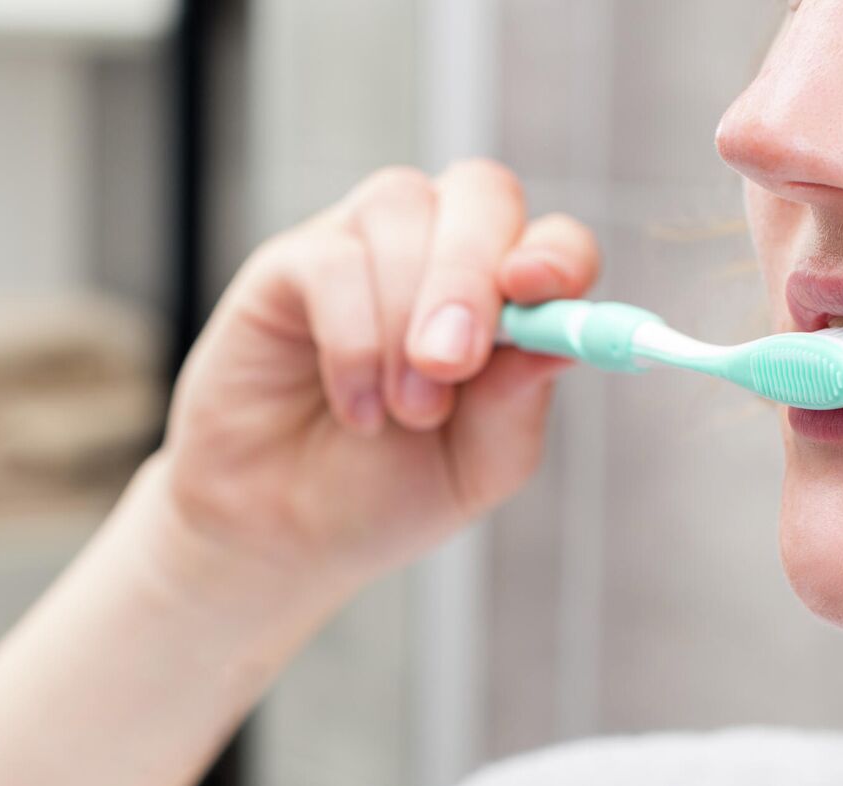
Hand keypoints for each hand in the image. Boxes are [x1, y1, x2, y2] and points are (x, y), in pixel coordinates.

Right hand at [158, 160, 600, 600]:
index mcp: (504, 297)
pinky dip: (352, 341)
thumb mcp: (476, 467)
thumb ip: (518, 403)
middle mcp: (437, 252)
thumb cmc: (386, 492)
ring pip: (401, 211)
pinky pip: (331, 261)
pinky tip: (357, 408)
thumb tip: (558, 342)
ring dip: (406, 315)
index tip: (540, 293)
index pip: (552, 239)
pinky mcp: (288, 266)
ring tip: (402, 412)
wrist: (284, 534)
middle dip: (471, 274)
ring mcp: (362, 249)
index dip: (557, 254)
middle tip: (453, 363)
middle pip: (480, 193)